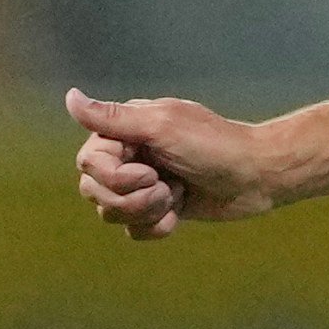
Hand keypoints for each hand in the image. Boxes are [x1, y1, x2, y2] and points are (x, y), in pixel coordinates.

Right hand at [68, 88, 277, 240]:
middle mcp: (129, 156)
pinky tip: (178, 215)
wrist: (258, 176)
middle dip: (130, 199)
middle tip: (167, 188)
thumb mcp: (162, 126)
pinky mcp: (159, 209)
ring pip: (110, 213)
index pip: (89, 162)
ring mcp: (143, 184)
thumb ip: (114, 118)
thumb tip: (70, 97)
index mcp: (126, 132)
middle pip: (94, 191)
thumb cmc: (215, 145)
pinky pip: (133, 231)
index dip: (114, 177)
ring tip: (176, 196)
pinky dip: (155, 227)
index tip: (149, 173)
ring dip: (146, 212)